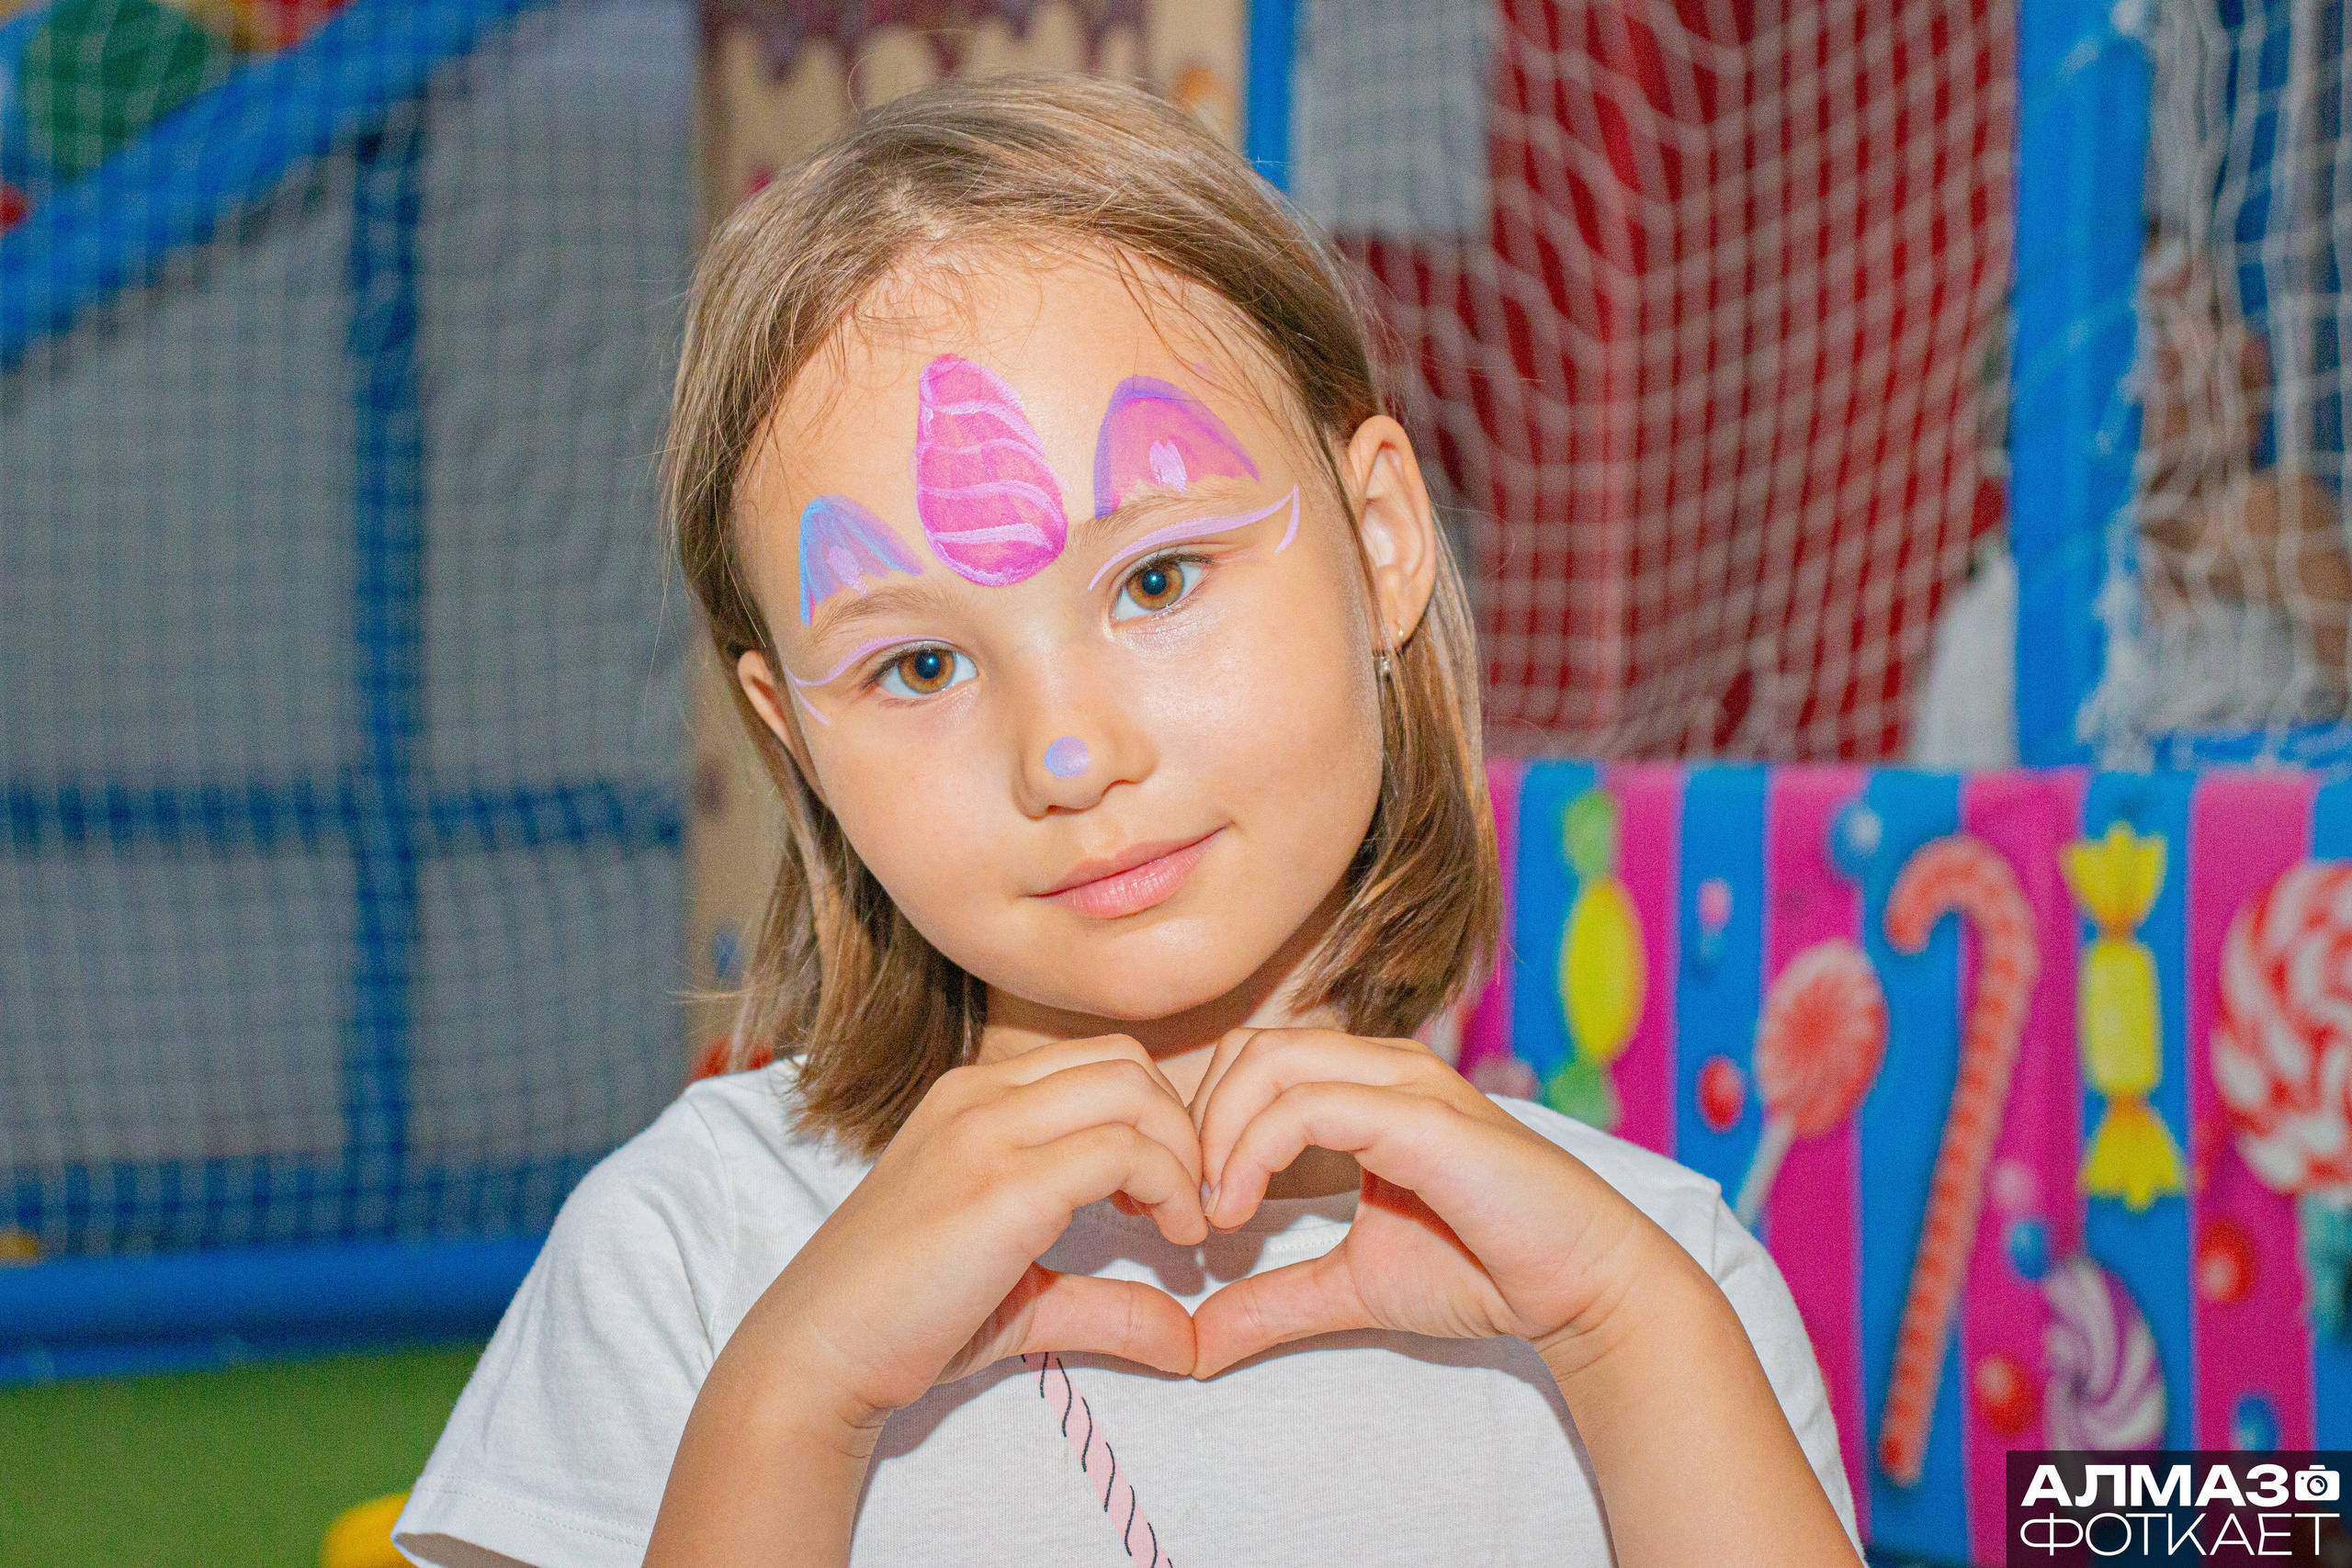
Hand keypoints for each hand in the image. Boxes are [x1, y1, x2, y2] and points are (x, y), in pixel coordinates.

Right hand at [738, 1034, 1209, 1430]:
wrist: (816, 1353)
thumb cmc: (903, 1321)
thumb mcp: (1020, 1296)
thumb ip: (1103, 1302)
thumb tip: (1188, 1339)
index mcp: (972, 1098)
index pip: (1099, 1062)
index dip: (1152, 1120)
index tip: (1157, 1195)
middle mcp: (978, 1096)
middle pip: (1127, 1061)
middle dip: (1181, 1127)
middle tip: (1184, 1205)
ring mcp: (986, 1132)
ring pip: (1133, 1090)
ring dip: (1182, 1154)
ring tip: (1180, 1224)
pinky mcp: (1003, 1185)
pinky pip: (1122, 1151)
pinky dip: (1170, 1188)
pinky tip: (1170, 1241)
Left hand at [1186, 1026, 1666, 1377]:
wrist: (1581, 1287)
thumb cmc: (1483, 1270)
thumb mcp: (1351, 1287)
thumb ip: (1273, 1300)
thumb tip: (1194, 1341)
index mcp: (1367, 1085)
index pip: (1252, 1062)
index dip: (1200, 1124)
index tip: (1185, 1207)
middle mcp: (1384, 1065)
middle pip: (1249, 1047)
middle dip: (1197, 1123)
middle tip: (1186, 1207)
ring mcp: (1406, 1083)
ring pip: (1270, 1062)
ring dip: (1218, 1135)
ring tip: (1217, 1212)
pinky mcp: (1422, 1117)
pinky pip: (1311, 1107)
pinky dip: (1254, 1152)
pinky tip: (1241, 1211)